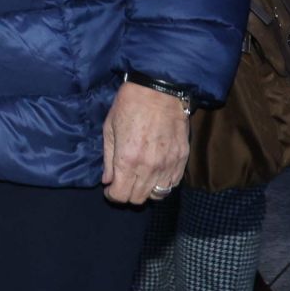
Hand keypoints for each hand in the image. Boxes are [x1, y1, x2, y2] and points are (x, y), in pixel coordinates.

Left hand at [101, 82, 190, 205]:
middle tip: (123, 183)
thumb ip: (108, 160)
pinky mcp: (182, 160)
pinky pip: (173, 184)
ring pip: (158, 195)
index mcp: (127, 160)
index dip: (112, 195)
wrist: (159, 91)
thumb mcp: (109, 130)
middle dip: (127, 194)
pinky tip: (155, 174)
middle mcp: (149, 168)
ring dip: (146, 191)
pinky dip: (163, 184)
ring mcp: (168, 165)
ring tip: (139, 180)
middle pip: (138, 199)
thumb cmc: (128, 106)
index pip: (120, 195)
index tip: (110, 189)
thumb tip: (107, 181)